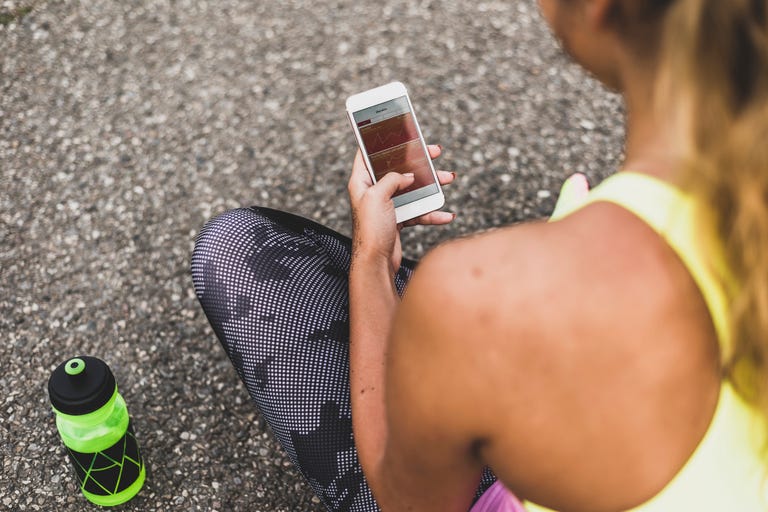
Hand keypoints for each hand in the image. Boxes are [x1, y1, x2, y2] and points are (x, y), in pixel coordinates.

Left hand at [348, 144, 455, 274]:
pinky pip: (418, 211)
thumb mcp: (378, 196)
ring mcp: (386, 205)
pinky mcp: (397, 219)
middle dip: (417, 161)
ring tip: (448, 178)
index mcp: (361, 182)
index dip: (379, 142)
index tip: (394, 131)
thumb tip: (408, 176)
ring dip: (431, 185)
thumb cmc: (370, 230)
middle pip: (397, 168)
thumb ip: (393, 179)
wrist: (376, 262)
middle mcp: (373, 191)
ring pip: (412, 189)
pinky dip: (432, 212)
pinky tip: (445, 214)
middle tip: (433, 151)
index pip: (367, 154)